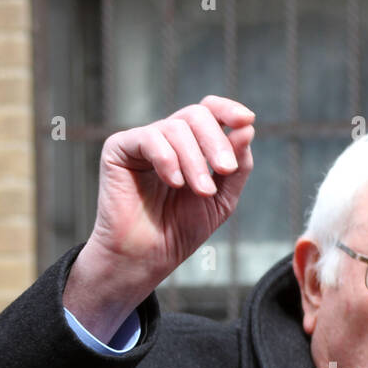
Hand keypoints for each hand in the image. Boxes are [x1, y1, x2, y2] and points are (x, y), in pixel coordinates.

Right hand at [64, 95, 255, 340]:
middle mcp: (166, 138)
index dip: (228, 110)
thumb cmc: (181, 231)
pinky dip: (168, 159)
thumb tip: (247, 128)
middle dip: (216, 142)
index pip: (210, 111)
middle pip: (197, 115)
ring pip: (176, 128)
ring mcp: (142, 141)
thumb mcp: (222, 199)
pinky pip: (149, 138)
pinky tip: (174, 183)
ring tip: (201, 191)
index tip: (248, 120)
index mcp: (191, 145)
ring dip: (195, 161)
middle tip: (225, 170)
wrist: (147, 257)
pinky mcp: (118, 149)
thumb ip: (238, 166)